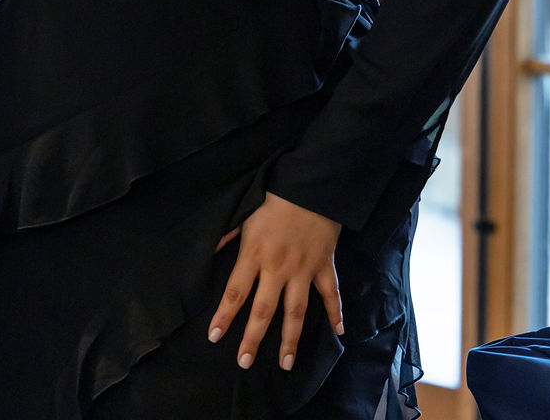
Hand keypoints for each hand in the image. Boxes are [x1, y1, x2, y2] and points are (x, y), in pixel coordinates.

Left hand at [208, 192, 341, 371]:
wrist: (310, 185)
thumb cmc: (273, 198)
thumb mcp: (244, 213)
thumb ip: (227, 235)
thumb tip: (209, 251)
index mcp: (254, 255)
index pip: (235, 292)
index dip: (224, 316)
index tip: (214, 336)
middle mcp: (277, 268)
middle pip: (263, 311)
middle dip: (253, 339)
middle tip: (244, 363)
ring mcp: (303, 270)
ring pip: (296, 312)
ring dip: (291, 340)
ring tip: (286, 364)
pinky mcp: (324, 266)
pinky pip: (331, 294)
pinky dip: (336, 313)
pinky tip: (339, 333)